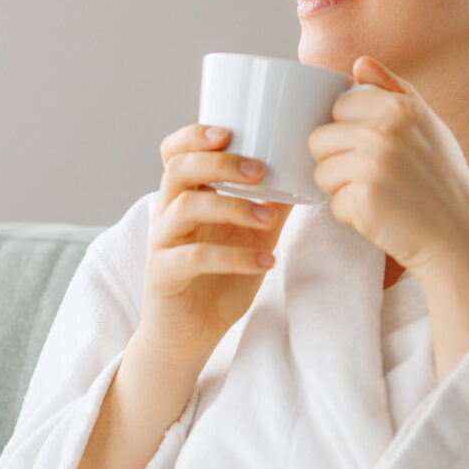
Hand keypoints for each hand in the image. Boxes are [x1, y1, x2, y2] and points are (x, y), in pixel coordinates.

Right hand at [132, 124, 294, 367]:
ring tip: (269, 217)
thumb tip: (306, 176)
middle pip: (178, 169)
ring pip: (185, 208)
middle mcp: (167, 214)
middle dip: (219, 163)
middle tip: (259, 170)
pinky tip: (266, 261)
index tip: (228, 133)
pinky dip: (235, 257)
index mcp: (184, 197)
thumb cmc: (217, 281)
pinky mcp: (164, 275)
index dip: (194, 135)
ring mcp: (162, 244)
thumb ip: (271, 206)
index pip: (174, 152)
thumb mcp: (251, 238)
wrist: (189, 335)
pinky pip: (195, 258)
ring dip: (232, 206)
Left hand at [306, 57, 468, 376]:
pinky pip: (331, 204)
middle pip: (320, 139)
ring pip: (320, 173)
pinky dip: (350, 215)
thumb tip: (359, 63)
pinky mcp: (362, 201)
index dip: (348, 131)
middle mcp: (385, 132)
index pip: (337, 107)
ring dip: (341, 189)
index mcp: (399, 107)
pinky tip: (380, 216)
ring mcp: (372, 166)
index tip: (373, 149)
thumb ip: (394, 90)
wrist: (460, 238)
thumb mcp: (429, 125)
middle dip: (338, 161)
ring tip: (379, 196)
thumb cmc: (443, 180)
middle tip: (374, 178)